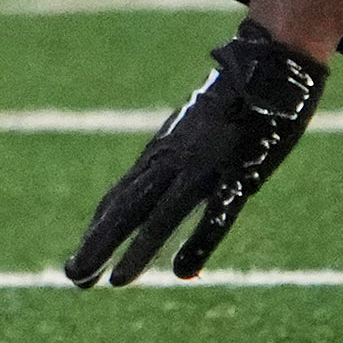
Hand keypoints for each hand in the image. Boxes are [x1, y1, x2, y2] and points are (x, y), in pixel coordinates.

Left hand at [64, 21, 327, 287]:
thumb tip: (172, 172)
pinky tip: (184, 271)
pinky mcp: (239, 170)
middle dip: (99, 244)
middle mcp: (173, 158)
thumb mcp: (200, 126)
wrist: (270, 60)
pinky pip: (216, 214)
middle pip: (127, 208)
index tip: (78, 260)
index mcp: (164, 150)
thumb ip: (182, 155)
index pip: (121, 196)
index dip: (98, 229)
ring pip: (161, 214)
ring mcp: (203, 164)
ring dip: (136, 250)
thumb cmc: (239, 93)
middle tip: (72, 279)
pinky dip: (199, 242)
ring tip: (113, 282)